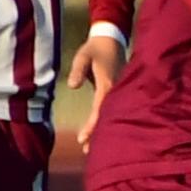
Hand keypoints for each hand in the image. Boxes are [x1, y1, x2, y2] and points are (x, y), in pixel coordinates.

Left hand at [63, 25, 119, 148]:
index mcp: (109, 85)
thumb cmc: (95, 48)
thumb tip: (72, 86)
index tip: (82, 139)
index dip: (92, 125)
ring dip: (100, 130)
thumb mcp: (83, 56)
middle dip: (97, 134)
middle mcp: (116, 91)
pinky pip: (111, 109)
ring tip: (90, 147)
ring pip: (110, 115)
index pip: (100, 109)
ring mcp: (118, 91)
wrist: (111, 39)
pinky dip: (104, 121)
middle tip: (86, 151)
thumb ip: (77, 70)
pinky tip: (98, 130)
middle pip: (107, 117)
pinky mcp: (117, 91)